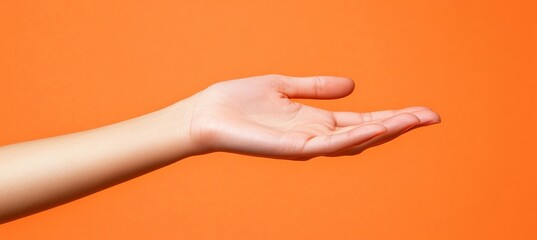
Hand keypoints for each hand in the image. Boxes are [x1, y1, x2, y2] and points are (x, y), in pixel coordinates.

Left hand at [188, 74, 439, 159]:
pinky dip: (354, 137)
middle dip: (399, 126)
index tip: (423, 112)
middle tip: (432, 116)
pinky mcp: (292, 148)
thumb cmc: (241, 102)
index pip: (364, 119)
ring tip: (414, 120)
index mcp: (317, 121)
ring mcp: (306, 145)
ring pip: (354, 141)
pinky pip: (328, 145)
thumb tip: (352, 84)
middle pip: (367, 132)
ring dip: (385, 131)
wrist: (207, 113)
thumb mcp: (285, 86)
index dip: (394, 116)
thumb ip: (317, 87)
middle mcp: (317, 136)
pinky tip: (376, 127)